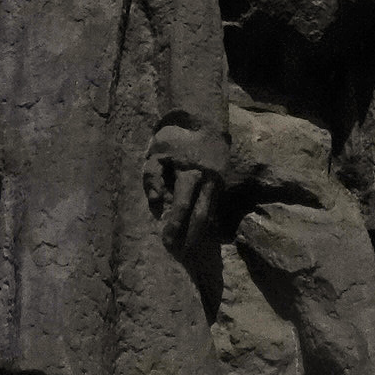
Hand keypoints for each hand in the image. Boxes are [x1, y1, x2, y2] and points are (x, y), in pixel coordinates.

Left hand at [142, 123, 223, 254]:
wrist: (205, 120)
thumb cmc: (176, 137)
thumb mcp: (157, 152)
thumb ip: (152, 176)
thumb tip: (156, 202)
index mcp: (189, 173)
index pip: (182, 206)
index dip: (175, 226)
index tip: (168, 242)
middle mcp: (207, 180)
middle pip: (201, 216)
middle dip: (192, 237)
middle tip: (184, 254)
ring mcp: (217, 182)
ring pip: (211, 213)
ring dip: (201, 232)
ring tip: (192, 247)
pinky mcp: (222, 183)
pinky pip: (214, 206)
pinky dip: (208, 221)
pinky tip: (202, 233)